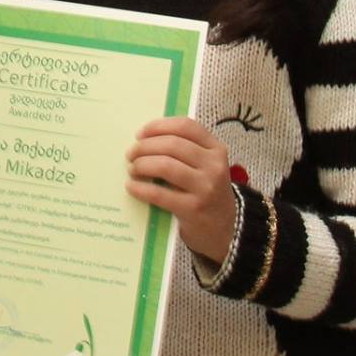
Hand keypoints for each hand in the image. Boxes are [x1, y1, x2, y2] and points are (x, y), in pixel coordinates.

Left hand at [125, 117, 237, 267]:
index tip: (140, 134)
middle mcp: (214, 165)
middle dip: (145, 146)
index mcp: (216, 149)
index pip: (185, 126)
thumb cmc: (206, 191)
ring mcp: (205, 187)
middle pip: (172, 144)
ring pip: (165, 165)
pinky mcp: (193, 209)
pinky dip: (141, 188)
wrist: (224, 228)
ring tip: (132, 169)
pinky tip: (131, 187)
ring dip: (142, 164)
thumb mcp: (204, 167)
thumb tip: (143, 139)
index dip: (158, 126)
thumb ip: (184, 151)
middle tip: (131, 153)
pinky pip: (159, 193)